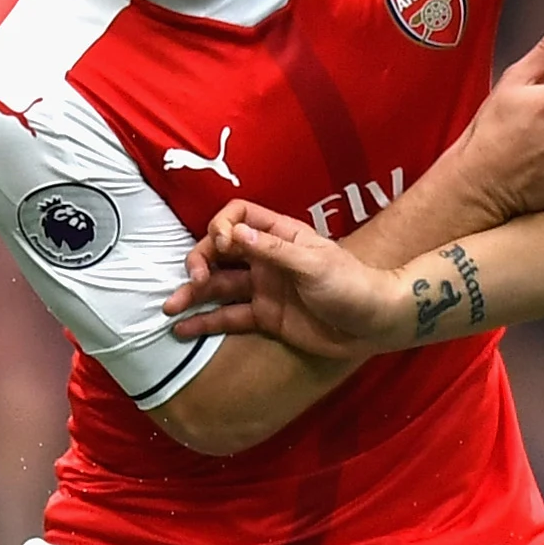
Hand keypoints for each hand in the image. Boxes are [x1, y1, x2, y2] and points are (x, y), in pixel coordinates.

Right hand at [165, 202, 413, 359]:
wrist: (373, 324)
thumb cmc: (352, 285)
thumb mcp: (314, 264)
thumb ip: (273, 251)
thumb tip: (234, 235)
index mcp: (280, 235)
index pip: (239, 215)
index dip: (223, 226)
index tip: (223, 245)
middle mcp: (266, 259)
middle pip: (220, 251)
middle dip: (200, 261)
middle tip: (195, 279)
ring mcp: (263, 288)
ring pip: (219, 287)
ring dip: (193, 294)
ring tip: (169, 308)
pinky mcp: (264, 318)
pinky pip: (229, 317)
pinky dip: (205, 322)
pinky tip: (182, 329)